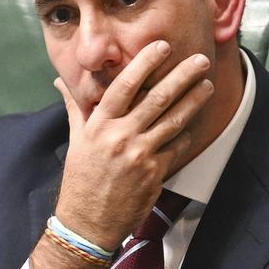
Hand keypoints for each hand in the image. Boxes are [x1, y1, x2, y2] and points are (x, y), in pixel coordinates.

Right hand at [54, 40, 213, 250]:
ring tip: (208, 86)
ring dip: (194, 101)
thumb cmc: (81, 177)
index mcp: (99, 124)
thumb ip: (76, 106)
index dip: (145, 63)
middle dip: (183, 77)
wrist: (88, 222)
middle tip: (201, 60)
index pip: (124, 86)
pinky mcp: (155, 174)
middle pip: (157, 99)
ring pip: (174, 121)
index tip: (162, 46)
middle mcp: (120, 136)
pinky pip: (177, 148)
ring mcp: (140, 155)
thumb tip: (61, 81)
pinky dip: (187, 135)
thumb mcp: (76, 139)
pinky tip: (195, 123)